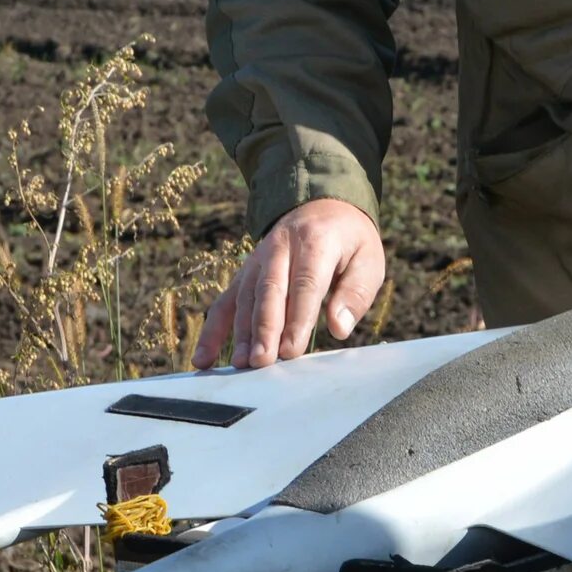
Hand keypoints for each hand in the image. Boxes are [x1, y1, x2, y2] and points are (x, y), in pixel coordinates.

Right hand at [194, 199, 386, 369]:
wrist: (321, 206)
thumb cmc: (350, 242)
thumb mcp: (368, 260)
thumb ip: (356, 293)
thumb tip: (339, 328)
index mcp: (315, 241)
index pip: (304, 283)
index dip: (297, 319)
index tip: (292, 351)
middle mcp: (280, 247)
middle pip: (269, 291)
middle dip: (264, 329)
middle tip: (262, 362)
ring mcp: (257, 260)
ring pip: (245, 298)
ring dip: (240, 333)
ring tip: (241, 364)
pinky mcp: (244, 274)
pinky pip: (225, 302)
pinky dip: (212, 331)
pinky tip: (203, 359)